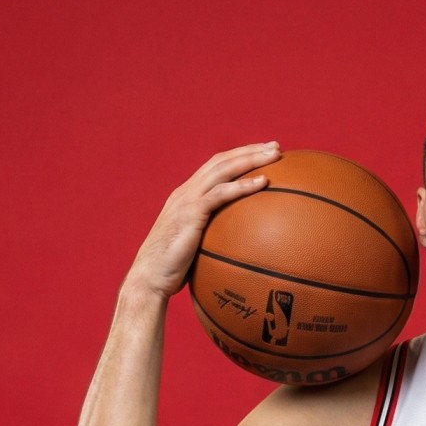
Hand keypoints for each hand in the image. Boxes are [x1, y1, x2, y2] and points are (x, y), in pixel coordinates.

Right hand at [125, 142, 280, 300]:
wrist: (149, 278)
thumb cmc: (172, 271)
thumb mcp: (194, 248)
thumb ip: (210, 239)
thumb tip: (234, 251)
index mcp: (187, 196)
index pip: (215, 167)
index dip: (239, 156)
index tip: (263, 153)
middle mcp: (186, 191)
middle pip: (221, 161)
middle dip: (250, 150)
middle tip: (276, 146)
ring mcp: (187, 200)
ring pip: (222, 170)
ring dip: (250, 159)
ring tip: (275, 156)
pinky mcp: (190, 214)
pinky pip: (219, 194)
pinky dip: (241, 186)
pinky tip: (262, 183)